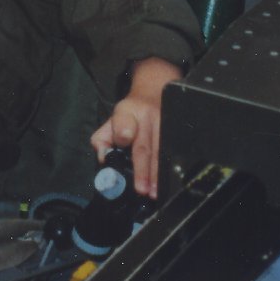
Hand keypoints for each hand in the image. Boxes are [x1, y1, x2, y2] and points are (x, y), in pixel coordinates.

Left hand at [90, 57, 181, 198]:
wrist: (155, 88)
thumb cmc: (131, 112)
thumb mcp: (112, 117)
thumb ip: (102, 138)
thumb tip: (103, 158)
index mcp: (127, 111)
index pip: (123, 122)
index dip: (123, 132)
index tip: (123, 142)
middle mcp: (146, 116)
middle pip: (144, 146)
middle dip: (143, 170)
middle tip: (141, 189)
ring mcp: (164, 122)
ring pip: (161, 151)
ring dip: (157, 175)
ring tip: (154, 192)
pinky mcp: (176, 128)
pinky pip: (174, 151)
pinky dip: (170, 169)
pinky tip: (168, 183)